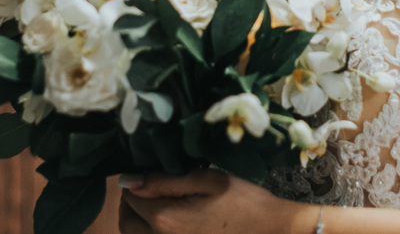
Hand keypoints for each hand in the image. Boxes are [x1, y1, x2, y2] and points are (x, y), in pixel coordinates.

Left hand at [118, 168, 314, 233]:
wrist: (273, 231)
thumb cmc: (243, 202)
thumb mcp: (206, 180)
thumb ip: (164, 180)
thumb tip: (129, 180)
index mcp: (165, 219)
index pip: (129, 196)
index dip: (135, 180)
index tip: (146, 171)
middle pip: (126, 222)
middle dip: (130, 203)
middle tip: (146, 188)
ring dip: (137, 221)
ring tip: (154, 205)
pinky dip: (151, 233)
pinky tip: (168, 223)